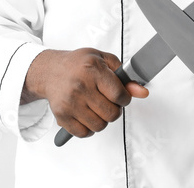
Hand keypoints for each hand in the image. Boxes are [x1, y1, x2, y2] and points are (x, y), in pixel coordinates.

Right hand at [23, 48, 148, 138]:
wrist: (50, 71)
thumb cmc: (78, 64)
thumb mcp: (103, 60)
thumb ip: (124, 75)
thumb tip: (142, 92)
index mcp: (92, 70)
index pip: (119, 95)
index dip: (125, 98)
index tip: (121, 96)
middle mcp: (80, 86)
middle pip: (111, 114)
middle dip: (115, 110)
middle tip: (108, 102)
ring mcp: (70, 103)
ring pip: (99, 126)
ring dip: (102, 120)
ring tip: (97, 108)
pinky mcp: (62, 115)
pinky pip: (84, 133)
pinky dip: (89, 128)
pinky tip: (87, 115)